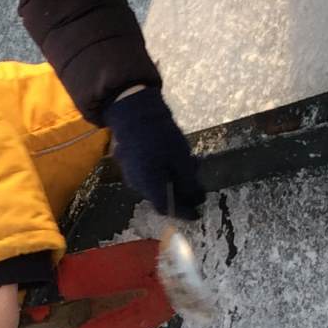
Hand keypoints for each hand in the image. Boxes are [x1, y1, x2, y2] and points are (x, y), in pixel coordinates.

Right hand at [104, 88, 204, 219]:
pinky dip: (162, 175)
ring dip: (172, 184)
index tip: (197, 213)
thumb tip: (196, 198)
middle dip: (180, 196)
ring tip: (188, 169)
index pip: (167, 209)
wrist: (135, 113)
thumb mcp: (182, 159)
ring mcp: (131, 175)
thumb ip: (189, 183)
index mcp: (149, 185)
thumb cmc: (161, 136)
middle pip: (160, 199)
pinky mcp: (129, 165)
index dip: (183, 213)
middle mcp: (137, 185)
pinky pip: (148, 177)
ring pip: (155, 187)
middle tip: (197, 188)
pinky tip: (173, 162)